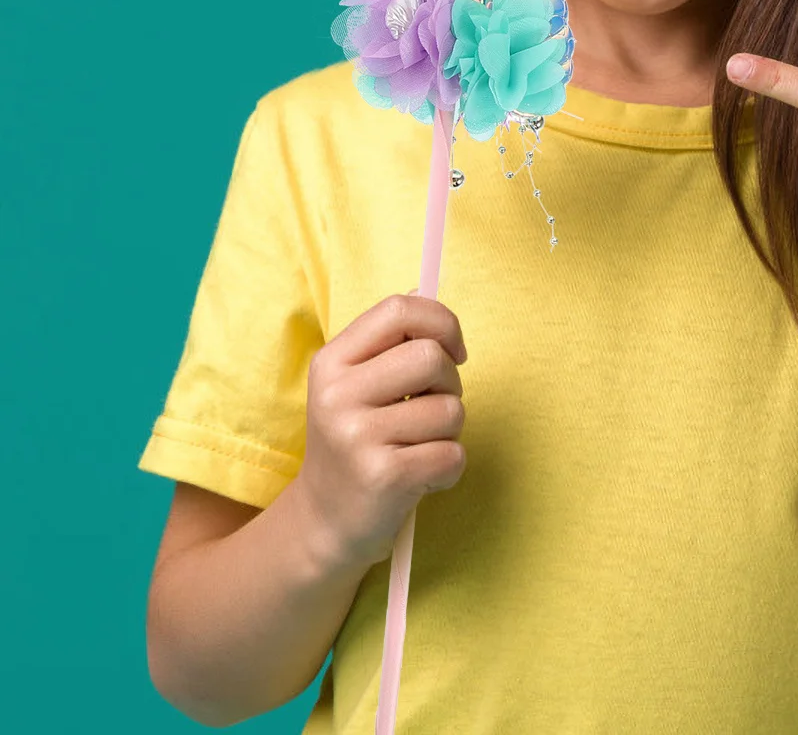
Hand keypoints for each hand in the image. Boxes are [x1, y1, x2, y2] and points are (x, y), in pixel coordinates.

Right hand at [297, 291, 469, 570]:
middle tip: (433, 408)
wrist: (325, 522)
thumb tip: (427, 294)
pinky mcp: (383, 476)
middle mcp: (337, 395)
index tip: (453, 350)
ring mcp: (357, 436)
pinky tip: (422, 478)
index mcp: (332, 361)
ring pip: (449, 410)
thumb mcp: (356, 383)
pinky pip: (452, 455)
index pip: (399, 310)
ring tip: (419, 447)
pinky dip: (449, 468)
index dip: (442, 322)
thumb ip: (389, 342)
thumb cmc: (358, 439)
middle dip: (450, 383)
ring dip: (449, 431)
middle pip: (431, 356)